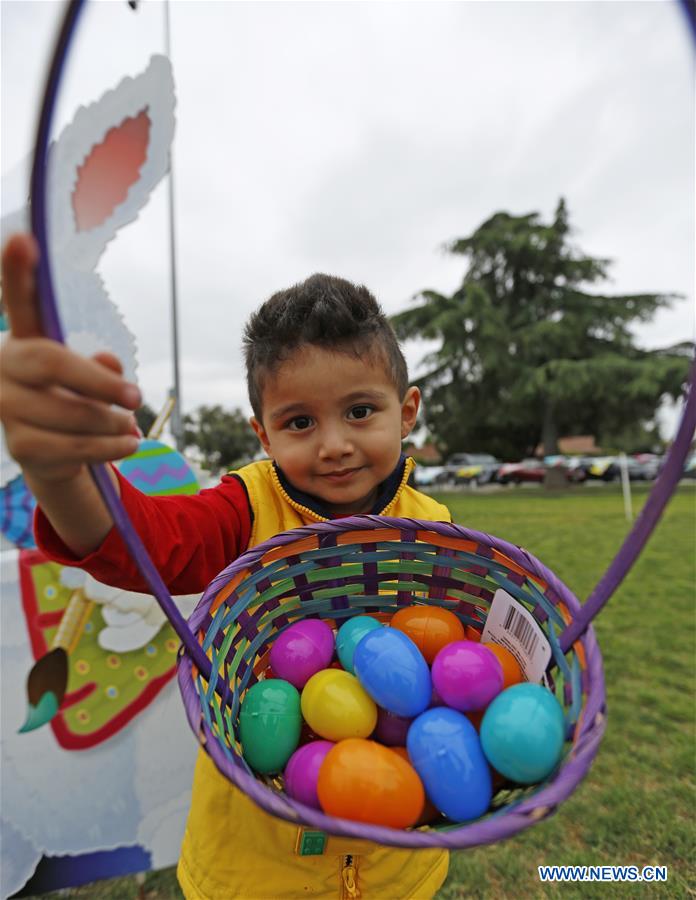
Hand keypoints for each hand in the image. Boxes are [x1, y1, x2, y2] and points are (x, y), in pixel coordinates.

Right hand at [0, 234, 141, 484]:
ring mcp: (6, 408)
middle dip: (101, 383)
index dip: (17, 272)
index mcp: (24, 340)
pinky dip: (110, 447)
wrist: (55, 455)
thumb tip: (106, 361)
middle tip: (138, 398)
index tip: (23, 238)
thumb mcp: (93, 377)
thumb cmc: (76, 400)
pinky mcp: (21, 447)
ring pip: (70, 412)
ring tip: (132, 428)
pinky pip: (75, 447)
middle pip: (52, 363)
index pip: (19, 302)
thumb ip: (101, 365)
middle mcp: (4, 369)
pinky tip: (130, 443)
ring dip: (112, 422)